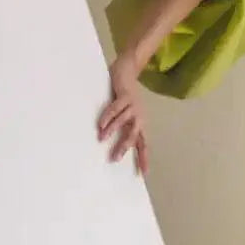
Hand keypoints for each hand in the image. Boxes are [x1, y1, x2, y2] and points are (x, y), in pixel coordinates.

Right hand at [97, 53, 148, 174]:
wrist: (128, 70)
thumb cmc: (125, 97)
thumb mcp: (126, 114)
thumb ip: (121, 128)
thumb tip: (110, 145)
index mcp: (139, 124)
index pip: (143, 145)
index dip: (144, 159)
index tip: (143, 174)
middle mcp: (139, 117)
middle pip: (134, 136)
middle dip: (124, 147)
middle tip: (114, 159)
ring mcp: (133, 106)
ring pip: (123, 122)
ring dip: (112, 130)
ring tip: (102, 139)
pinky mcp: (125, 96)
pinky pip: (116, 108)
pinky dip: (108, 116)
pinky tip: (101, 124)